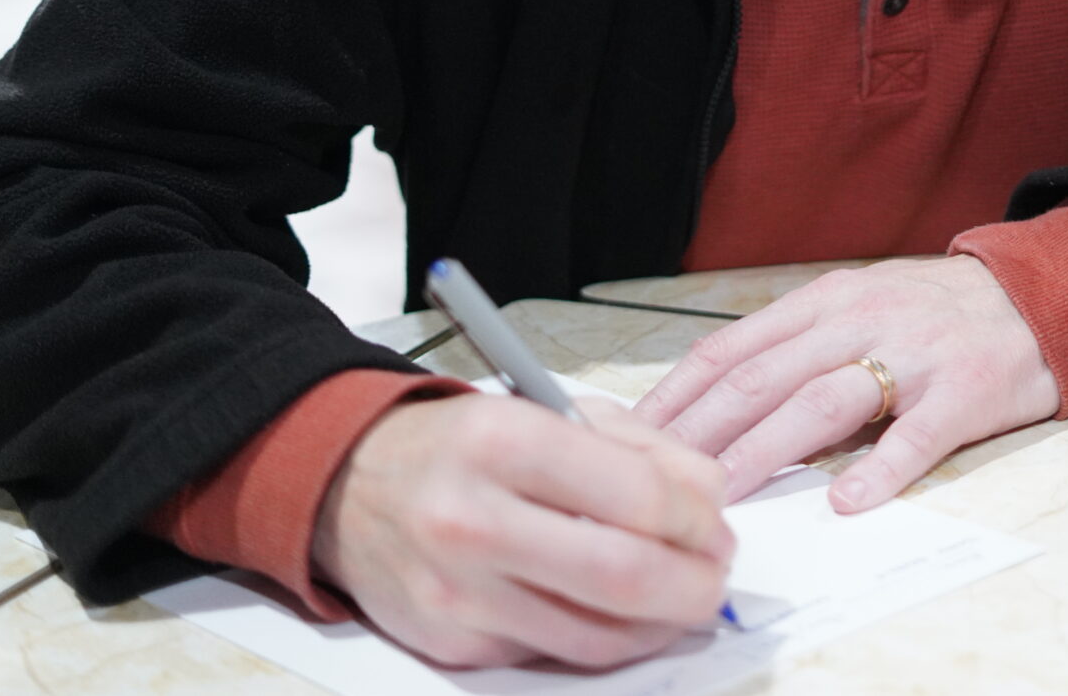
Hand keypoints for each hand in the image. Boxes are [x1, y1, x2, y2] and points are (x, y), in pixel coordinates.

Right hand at [310, 393, 734, 669]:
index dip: (698, 520)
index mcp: (504, 442)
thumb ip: (643, 447)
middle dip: (694, 586)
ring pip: (595, 637)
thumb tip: (711, 498)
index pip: (636, 495)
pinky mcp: (451, 644)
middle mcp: (473, 519)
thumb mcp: (553, 411)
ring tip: (677, 596)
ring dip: (659, 625)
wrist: (351, 486)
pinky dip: (601, 638)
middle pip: (621, 576)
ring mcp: (457, 592)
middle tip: (715, 578)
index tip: (716, 525)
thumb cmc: (465, 446)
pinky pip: (553, 655)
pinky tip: (614, 610)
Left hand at [633, 257, 1058, 511]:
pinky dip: (880, 469)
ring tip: (725, 492)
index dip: (679, 394)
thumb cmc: (933, 312)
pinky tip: (847, 501)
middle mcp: (861, 320)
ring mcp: (913, 355)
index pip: (734, 348)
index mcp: (826, 300)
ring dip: (767, 449)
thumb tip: (707, 383)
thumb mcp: (856, 303)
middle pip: (765, 377)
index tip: (632, 437)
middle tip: (657, 477)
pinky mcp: (963, 393)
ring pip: (824, 401)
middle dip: (703, 431)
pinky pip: (915, 435)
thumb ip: (792, 341)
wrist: (1037, 296)